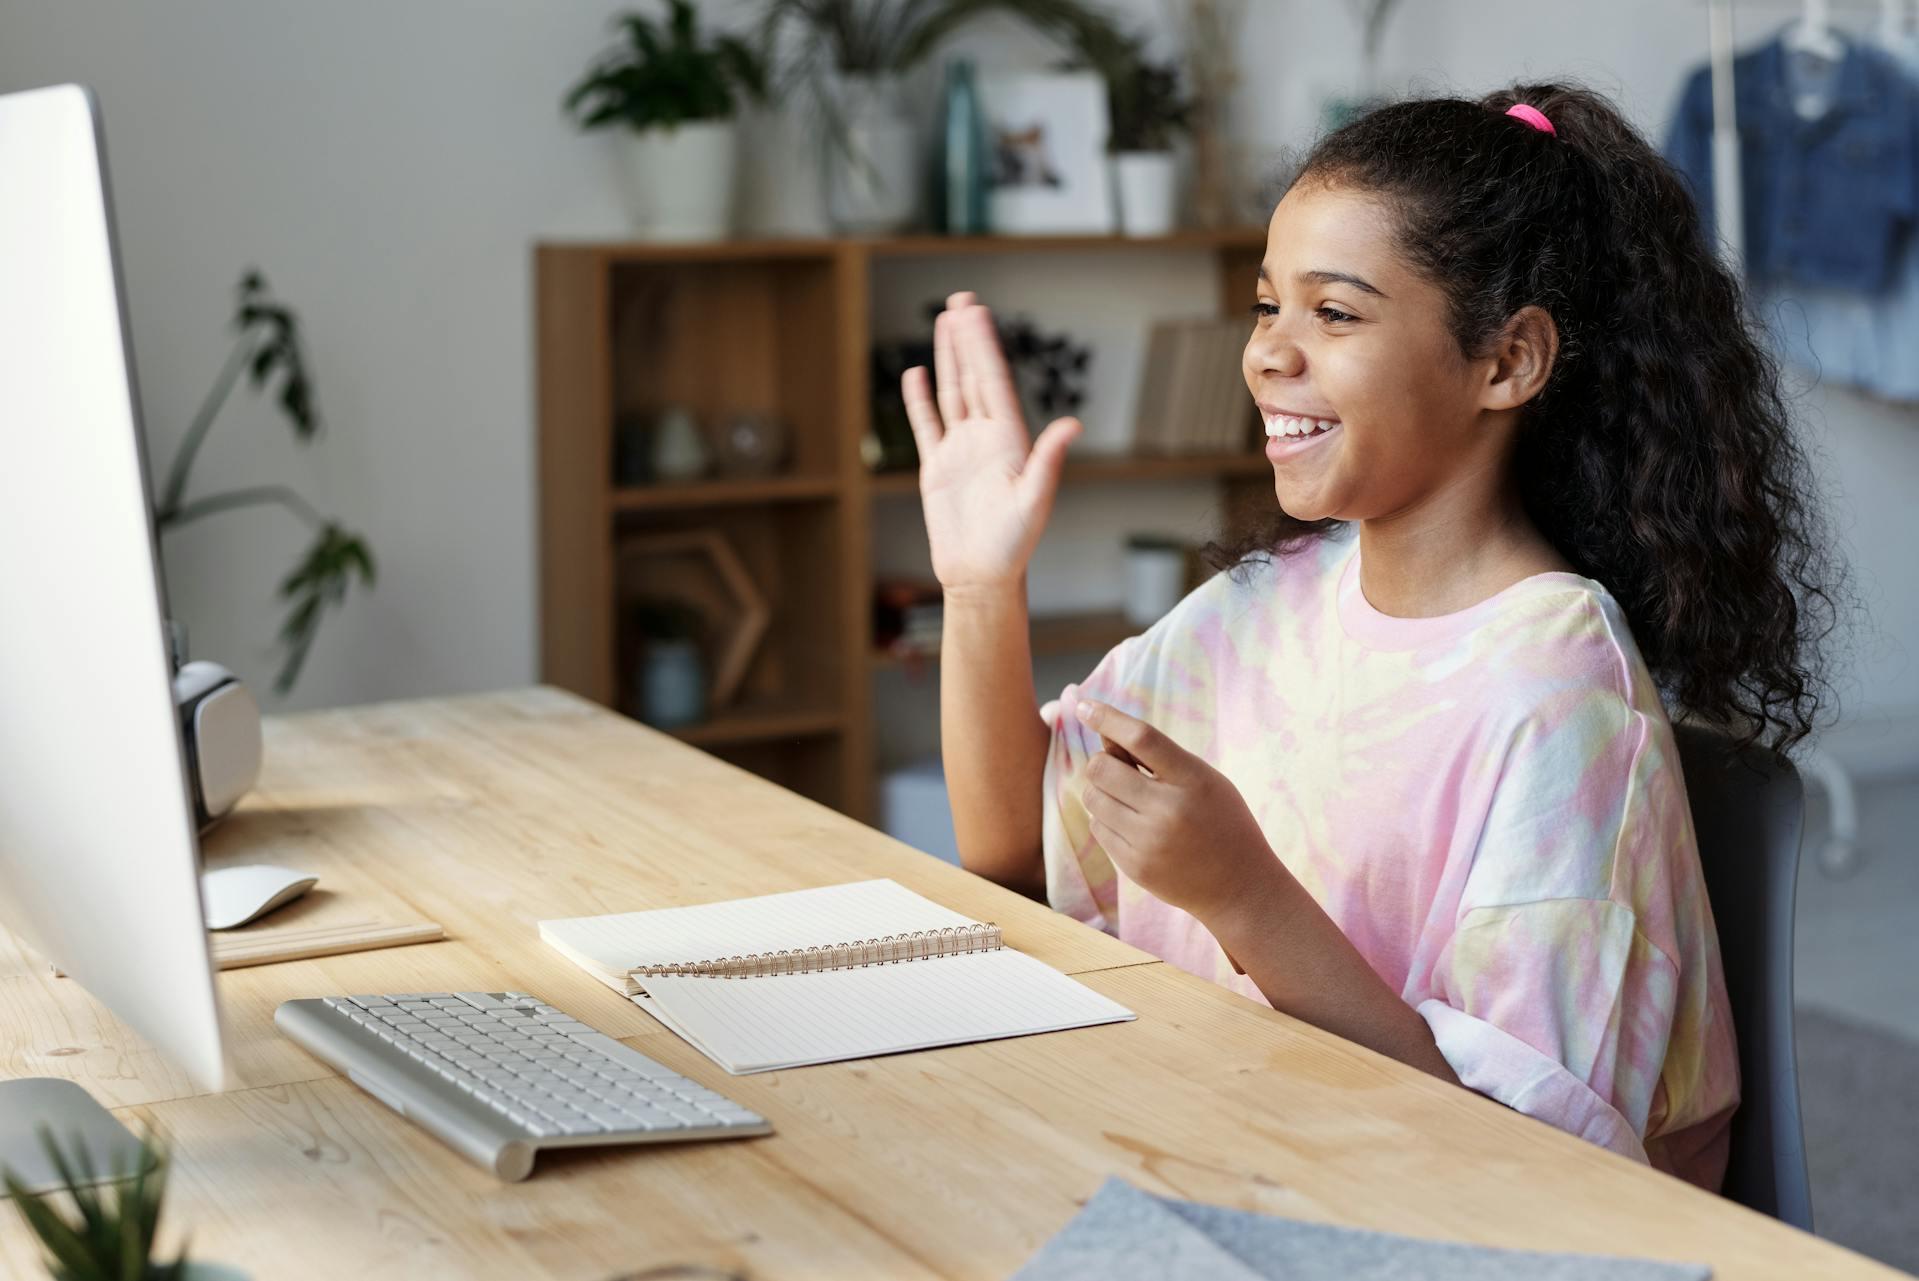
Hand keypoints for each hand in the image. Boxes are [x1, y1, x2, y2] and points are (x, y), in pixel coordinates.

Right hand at [901, 292, 1082, 592]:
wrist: (981, 576)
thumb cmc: (1014, 545)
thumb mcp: (1034, 501)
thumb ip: (1049, 460)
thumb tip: (1073, 424)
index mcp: (1010, 440)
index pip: (994, 382)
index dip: (984, 345)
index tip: (976, 312)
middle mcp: (986, 438)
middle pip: (974, 377)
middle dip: (968, 339)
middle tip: (962, 300)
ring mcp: (961, 450)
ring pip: (953, 393)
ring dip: (949, 358)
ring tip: (945, 322)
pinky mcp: (938, 468)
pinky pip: (927, 426)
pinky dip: (920, 400)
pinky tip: (918, 372)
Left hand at [1074, 699, 1298, 927]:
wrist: (1239, 886)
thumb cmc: (1221, 821)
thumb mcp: (1202, 779)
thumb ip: (1156, 758)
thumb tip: (1104, 735)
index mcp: (1193, 779)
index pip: (1142, 737)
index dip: (1108, 717)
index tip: (1084, 706)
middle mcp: (1169, 810)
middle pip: (1102, 768)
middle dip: (1103, 763)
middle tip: (1122, 771)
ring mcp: (1150, 841)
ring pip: (1092, 798)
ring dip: (1102, 792)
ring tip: (1132, 801)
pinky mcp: (1135, 867)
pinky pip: (1098, 828)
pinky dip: (1108, 820)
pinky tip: (1135, 827)